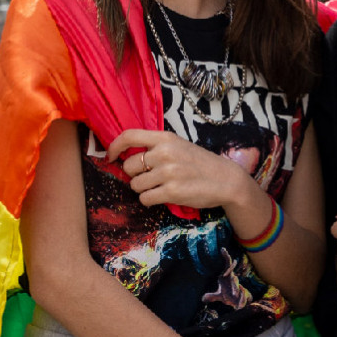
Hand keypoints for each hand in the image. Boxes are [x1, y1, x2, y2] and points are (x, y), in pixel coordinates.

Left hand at [108, 129, 253, 210]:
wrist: (226, 180)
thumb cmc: (200, 163)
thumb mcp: (179, 146)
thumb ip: (155, 148)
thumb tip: (125, 156)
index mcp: (165, 138)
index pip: (129, 136)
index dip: (114, 146)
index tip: (111, 156)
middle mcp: (164, 153)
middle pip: (129, 166)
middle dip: (135, 175)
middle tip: (150, 177)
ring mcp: (168, 173)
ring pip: (135, 185)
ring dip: (144, 189)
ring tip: (160, 186)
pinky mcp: (172, 192)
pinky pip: (145, 198)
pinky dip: (150, 200)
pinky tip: (163, 196)